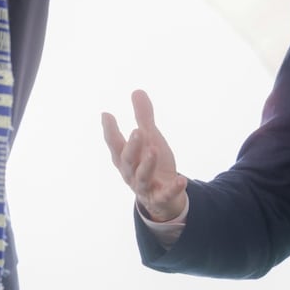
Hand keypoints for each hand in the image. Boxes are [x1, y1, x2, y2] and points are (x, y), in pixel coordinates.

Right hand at [102, 89, 187, 222]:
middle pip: (128, 160)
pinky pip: (165, 194)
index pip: (115, 144)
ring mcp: (145, 187)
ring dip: (147, 164)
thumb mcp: (150, 139)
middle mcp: (131, 173)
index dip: (110, 130)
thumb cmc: (153, 165)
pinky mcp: (160, 198)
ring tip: (154, 150)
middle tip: (137, 131)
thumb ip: (143, 118)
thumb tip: (136, 91)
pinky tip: (182, 179)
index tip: (107, 115)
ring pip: (142, 177)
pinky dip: (173, 188)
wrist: (164, 198)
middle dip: (132, 147)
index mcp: (126, 158)